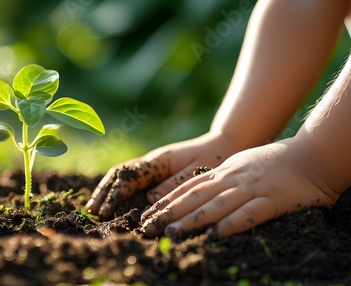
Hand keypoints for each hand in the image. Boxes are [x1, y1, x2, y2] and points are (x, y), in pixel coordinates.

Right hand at [85, 132, 241, 219]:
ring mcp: (151, 163)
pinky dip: (117, 187)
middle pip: (119, 173)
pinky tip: (112, 198)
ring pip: (122, 174)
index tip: (106, 211)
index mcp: (158, 160)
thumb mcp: (197, 172)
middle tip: (92, 211)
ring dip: (106, 189)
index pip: (129, 177)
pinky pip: (130, 177)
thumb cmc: (213, 159)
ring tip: (95, 206)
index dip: (115, 194)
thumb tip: (150, 198)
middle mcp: (151, 160)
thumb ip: (174, 184)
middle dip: (103, 192)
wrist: (223, 145)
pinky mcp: (155, 169)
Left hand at [140, 137, 340, 237]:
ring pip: (216, 205)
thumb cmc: (274, 162)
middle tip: (150, 226)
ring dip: (192, 219)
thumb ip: (219, 178)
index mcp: (224, 171)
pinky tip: (215, 235)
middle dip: (170, 212)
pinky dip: (231, 224)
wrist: (310, 156)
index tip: (149, 213)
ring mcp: (251, 188)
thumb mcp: (239, 165)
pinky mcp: (272, 200)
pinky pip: (249, 213)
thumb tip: (198, 193)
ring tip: (173, 232)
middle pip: (195, 196)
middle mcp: (232, 178)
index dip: (167, 201)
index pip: (189, 187)